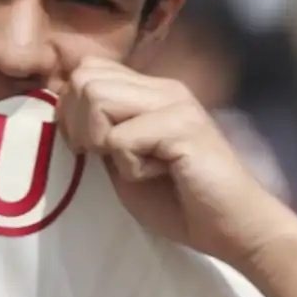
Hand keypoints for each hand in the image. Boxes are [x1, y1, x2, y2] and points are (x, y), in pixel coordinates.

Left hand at [57, 59, 296, 266]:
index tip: (85, 146)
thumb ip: (101, 135)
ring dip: (101, 140)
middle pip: (85, 77)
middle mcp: (163, 88)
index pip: (88, 69)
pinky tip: (158, 175)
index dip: (72, 107)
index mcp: (150, 91)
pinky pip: (122, 138)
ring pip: (97, 97)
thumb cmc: (181, 202)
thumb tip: (62, 115)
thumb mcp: (126, 163)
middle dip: (78, 122)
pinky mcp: (182, 127)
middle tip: (102, 156)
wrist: (234, 228)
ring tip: (131, 165)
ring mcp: (174, 103)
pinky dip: (129, 167)